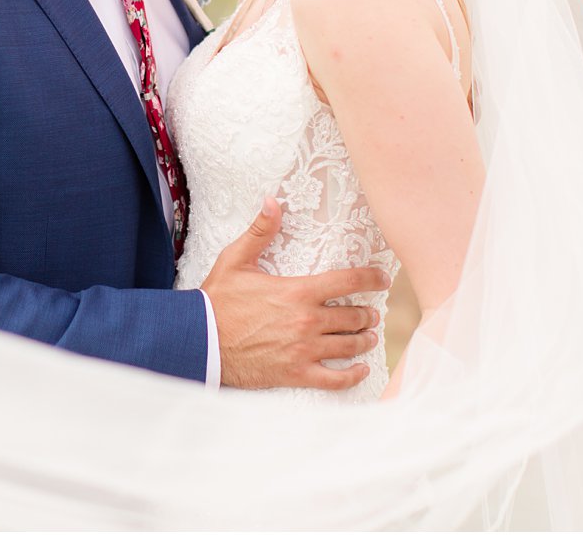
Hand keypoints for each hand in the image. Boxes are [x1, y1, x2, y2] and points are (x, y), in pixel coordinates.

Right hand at [201, 197, 390, 389]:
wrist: (199, 341)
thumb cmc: (217, 300)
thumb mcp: (235, 260)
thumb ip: (259, 232)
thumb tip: (272, 201)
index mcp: (298, 292)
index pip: (348, 282)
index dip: (372, 278)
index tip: (383, 279)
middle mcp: (307, 321)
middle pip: (353, 316)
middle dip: (367, 313)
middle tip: (372, 313)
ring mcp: (304, 350)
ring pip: (349, 346)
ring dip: (364, 340)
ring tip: (368, 336)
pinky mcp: (296, 374)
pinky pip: (335, 380)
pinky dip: (352, 376)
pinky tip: (360, 370)